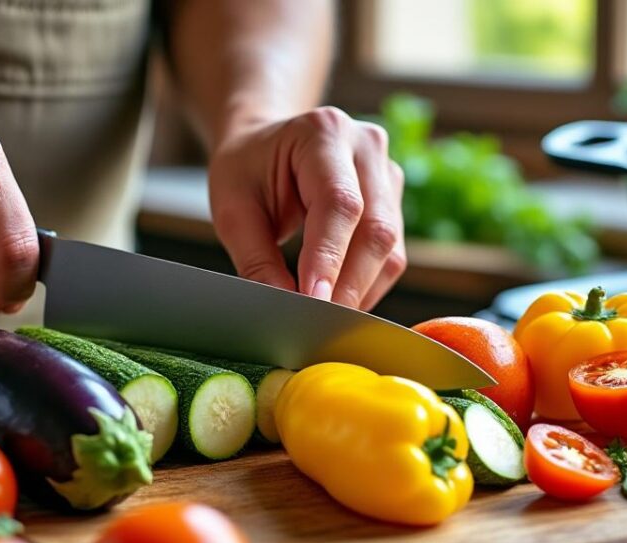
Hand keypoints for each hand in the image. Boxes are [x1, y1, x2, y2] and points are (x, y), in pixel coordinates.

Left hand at [207, 106, 405, 310]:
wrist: (267, 143)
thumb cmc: (247, 169)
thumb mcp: (232, 208)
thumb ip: (256, 258)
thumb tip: (285, 306)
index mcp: (323, 132)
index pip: (340, 204)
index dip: (330, 258)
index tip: (314, 303)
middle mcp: (366, 146)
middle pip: (375, 229)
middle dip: (348, 285)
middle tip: (318, 326)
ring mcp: (388, 172)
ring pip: (389, 247)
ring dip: (359, 290)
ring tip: (324, 319)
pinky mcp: (394, 201)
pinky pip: (390, 254)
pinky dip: (365, 285)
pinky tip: (337, 299)